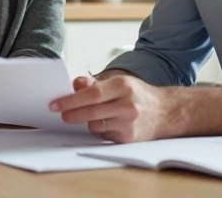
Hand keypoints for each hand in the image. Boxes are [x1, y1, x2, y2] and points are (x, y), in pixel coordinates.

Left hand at [49, 75, 172, 142]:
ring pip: (95, 125)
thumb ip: (95, 84)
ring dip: (86, 122)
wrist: (166, 112)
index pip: (91, 93)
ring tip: (91, 116)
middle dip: (71, 113)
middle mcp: (127, 103)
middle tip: (60, 114)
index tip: (55, 104)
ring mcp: (129, 122)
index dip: (70, 100)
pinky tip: (106, 124)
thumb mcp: (120, 83)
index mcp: (123, 85)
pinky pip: (104, 135)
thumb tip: (75, 84)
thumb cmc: (138, 95)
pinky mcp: (129, 137)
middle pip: (91, 110)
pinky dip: (99, 130)